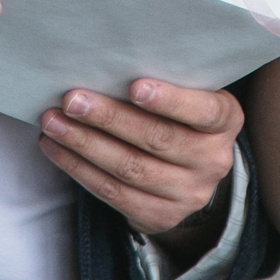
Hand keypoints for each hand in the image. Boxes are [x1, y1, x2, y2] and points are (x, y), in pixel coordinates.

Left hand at [36, 78, 242, 237]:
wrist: (191, 173)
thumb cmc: (180, 116)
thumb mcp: (190, 94)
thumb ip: (166, 81)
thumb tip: (106, 63)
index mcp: (225, 120)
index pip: (203, 111)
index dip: (170, 100)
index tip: (134, 87)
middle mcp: (213, 160)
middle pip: (156, 139)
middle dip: (109, 118)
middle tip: (72, 100)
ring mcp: (189, 193)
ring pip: (129, 168)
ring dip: (84, 144)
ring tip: (53, 122)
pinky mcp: (160, 215)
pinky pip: (113, 193)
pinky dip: (79, 168)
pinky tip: (55, 148)